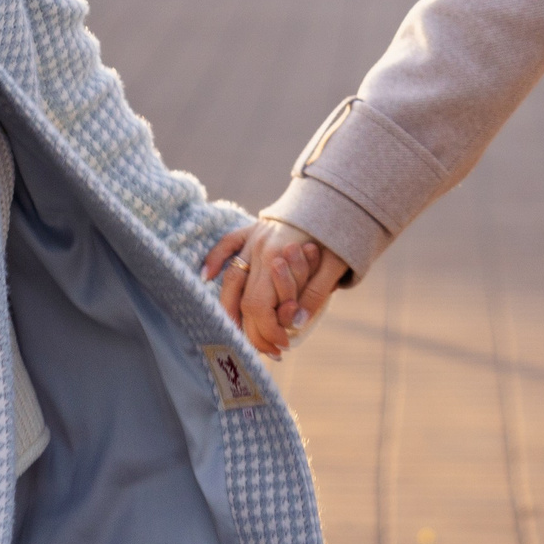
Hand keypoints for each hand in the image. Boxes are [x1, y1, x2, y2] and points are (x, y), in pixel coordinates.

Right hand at [204, 219, 346, 358]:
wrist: (338, 195)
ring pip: (230, 277)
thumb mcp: (335, 265)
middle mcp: (259, 246)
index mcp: (277, 254)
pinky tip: (205, 275)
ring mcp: (253, 236)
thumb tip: (295, 323)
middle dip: (253, 330)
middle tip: (271, 349)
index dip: (267, 331)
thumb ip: (315, 294)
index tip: (283, 346)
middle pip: (241, 298)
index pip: (257, 305)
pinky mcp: (253, 228)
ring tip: (238, 332)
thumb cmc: (339, 232)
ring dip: (230, 308)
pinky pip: (228, 243)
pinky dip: (214, 258)